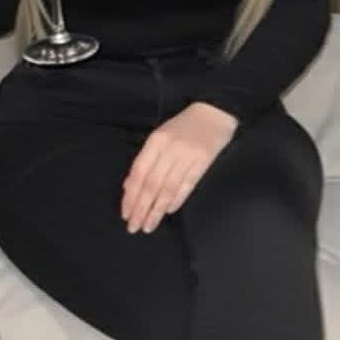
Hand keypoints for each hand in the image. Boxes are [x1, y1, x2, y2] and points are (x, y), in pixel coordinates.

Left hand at [121, 103, 238, 233]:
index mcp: (156, 141)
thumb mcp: (159, 137)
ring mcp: (188, 156)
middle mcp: (170, 149)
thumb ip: (145, 160)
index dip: (131, 195)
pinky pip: (187, 185)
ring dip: (157, 210)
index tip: (125, 213)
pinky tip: (168, 212)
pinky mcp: (203, 162)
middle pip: (152, 183)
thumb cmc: (182, 126)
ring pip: (168, 188)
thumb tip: (128, 186)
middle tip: (133, 227)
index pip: (139, 172)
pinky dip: (177, 200)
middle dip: (141, 207)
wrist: (214, 113)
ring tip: (148, 226)